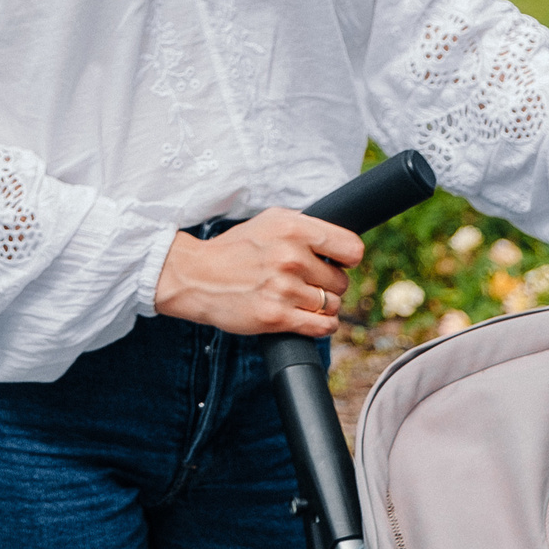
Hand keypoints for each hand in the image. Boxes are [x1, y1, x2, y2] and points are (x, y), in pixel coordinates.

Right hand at [153, 207, 362, 336]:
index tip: (336, 262)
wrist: (197, 276)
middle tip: (305, 282)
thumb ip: (306, 227)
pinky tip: (308, 317)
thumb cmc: (236, 249)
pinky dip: (322, 325)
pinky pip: (323, 326)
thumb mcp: (270, 221)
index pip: (352, 249)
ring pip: (332, 305)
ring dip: (322, 306)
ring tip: (299, 299)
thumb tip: (340, 245)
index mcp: (294, 228)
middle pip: (342, 281)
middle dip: (328, 284)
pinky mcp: (277, 316)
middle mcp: (291, 257)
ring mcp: (284, 288)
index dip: (347, 259)